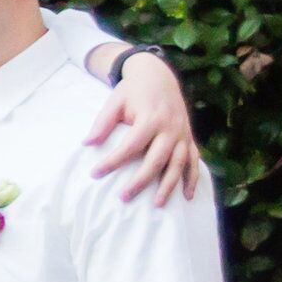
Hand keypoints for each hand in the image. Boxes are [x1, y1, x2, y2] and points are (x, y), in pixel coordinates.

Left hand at [85, 52, 203, 205]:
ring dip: (169, 185)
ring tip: (157, 205)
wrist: (159, 76)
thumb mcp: (115, 101)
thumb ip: (103, 123)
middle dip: (141, 180)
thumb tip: (87, 143)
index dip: (113, 161)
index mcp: (151, 118)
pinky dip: (192, 178)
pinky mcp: (189, 137)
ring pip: (179, 164)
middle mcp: (170, 128)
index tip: (95, 173)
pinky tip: (187, 196)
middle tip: (124, 197)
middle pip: (157, 159)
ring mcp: (183, 134)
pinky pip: (194, 160)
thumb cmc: (132, 91)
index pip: (130, 146)